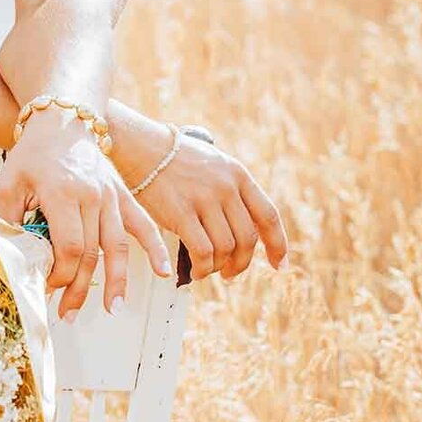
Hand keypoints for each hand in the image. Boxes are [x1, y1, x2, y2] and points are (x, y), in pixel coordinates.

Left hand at [0, 107, 174, 322]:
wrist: (62, 121)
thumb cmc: (32, 156)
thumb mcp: (8, 184)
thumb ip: (9, 220)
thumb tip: (17, 257)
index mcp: (62, 194)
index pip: (69, 246)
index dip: (60, 274)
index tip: (49, 287)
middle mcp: (92, 197)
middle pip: (92, 253)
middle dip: (79, 288)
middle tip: (68, 313)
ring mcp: (112, 196)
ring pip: (118, 246)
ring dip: (116, 281)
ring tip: (113, 309)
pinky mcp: (124, 195)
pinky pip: (144, 225)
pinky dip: (156, 249)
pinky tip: (164, 272)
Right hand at [129, 127, 288, 281]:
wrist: (142, 148)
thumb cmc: (175, 159)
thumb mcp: (214, 164)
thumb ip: (232, 190)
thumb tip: (243, 228)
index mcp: (238, 175)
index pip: (268, 216)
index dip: (277, 245)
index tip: (278, 265)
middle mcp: (226, 187)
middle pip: (247, 238)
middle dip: (242, 263)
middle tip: (230, 272)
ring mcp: (204, 199)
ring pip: (226, 248)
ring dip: (218, 267)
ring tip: (207, 269)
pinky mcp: (181, 212)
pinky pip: (202, 251)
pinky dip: (202, 267)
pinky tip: (195, 271)